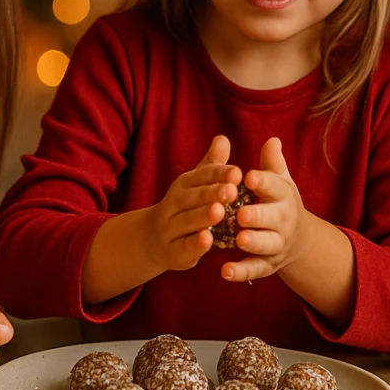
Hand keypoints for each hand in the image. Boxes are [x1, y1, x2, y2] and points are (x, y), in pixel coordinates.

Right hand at [142, 135, 241, 272]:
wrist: (152, 239)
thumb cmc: (184, 207)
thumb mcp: (196, 185)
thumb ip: (212, 166)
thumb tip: (223, 138)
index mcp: (184, 185)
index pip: (201, 176)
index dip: (218, 175)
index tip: (237, 173)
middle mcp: (174, 203)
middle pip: (193, 197)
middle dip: (212, 193)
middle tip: (231, 190)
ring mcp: (171, 227)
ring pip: (187, 221)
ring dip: (202, 217)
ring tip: (219, 211)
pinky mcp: (172, 251)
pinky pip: (183, 246)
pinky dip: (194, 244)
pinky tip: (207, 241)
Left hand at [222, 137, 310, 282]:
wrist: (300, 241)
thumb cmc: (280, 203)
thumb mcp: (280, 182)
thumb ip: (272, 164)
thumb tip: (272, 140)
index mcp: (284, 196)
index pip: (276, 187)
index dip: (264, 182)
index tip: (249, 176)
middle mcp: (284, 221)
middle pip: (273, 218)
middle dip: (259, 216)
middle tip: (242, 213)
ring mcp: (277, 244)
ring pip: (267, 244)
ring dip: (254, 242)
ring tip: (239, 240)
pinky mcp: (268, 265)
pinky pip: (255, 269)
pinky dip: (241, 272)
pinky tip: (224, 271)